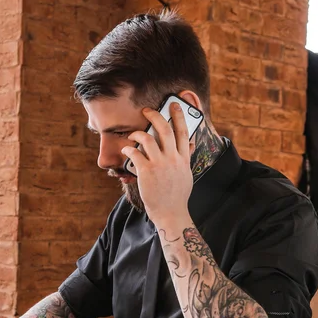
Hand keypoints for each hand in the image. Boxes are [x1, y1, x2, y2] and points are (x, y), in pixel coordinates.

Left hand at [121, 102, 192, 226]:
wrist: (171, 213)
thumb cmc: (177, 195)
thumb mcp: (186, 174)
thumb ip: (186, 157)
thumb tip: (191, 143)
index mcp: (183, 158)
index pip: (183, 131)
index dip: (179, 115)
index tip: (174, 104)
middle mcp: (173, 159)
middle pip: (165, 129)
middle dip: (155, 116)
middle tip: (147, 110)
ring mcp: (160, 165)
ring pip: (148, 139)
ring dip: (138, 133)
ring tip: (133, 134)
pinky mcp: (147, 172)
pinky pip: (136, 154)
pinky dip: (129, 149)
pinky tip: (126, 150)